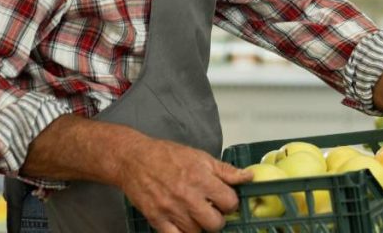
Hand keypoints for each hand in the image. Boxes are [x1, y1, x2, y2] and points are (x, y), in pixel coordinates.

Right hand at [117, 135, 251, 232]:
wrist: (134, 159)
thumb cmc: (167, 156)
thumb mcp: (200, 157)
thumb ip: (225, 171)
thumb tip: (249, 177)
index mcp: (201, 178)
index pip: (230, 202)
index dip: (230, 202)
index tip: (225, 200)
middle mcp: (188, 196)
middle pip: (215, 223)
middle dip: (217, 218)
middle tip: (211, 211)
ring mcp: (172, 210)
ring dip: (200, 227)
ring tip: (196, 216)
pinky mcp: (157, 220)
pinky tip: (184, 226)